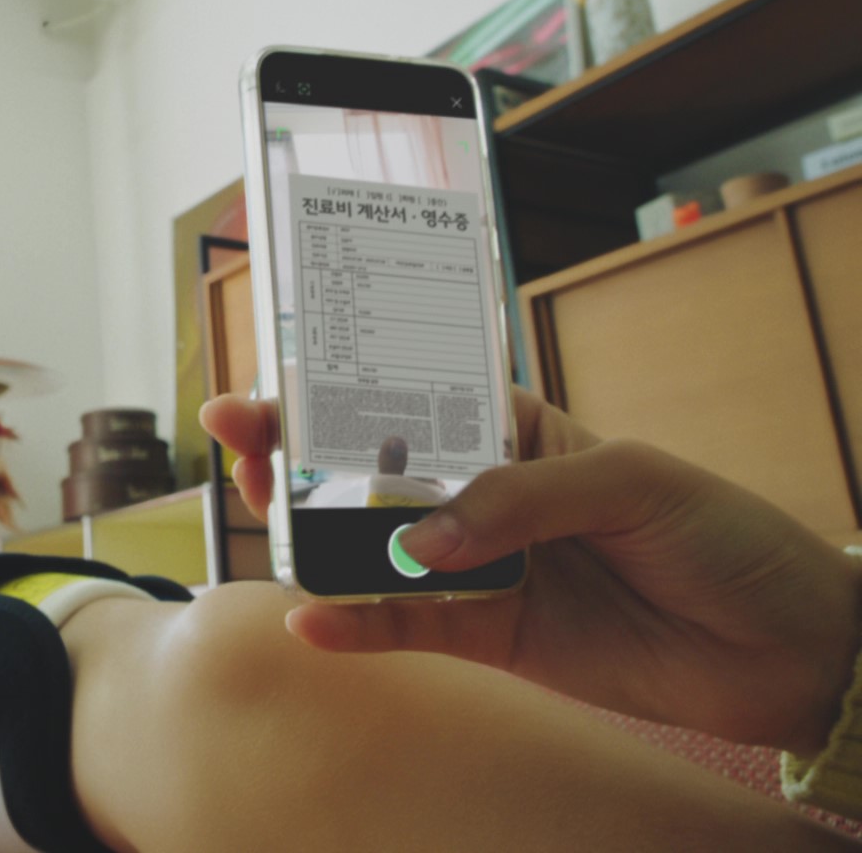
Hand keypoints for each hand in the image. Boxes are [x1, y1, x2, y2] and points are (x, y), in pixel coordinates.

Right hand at [202, 387, 861, 756]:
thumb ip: (521, 498)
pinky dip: (357, 625)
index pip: (413, 398)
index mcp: (519, 430)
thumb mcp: (632, 483)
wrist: (790, 648)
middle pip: (370, 468)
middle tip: (239, 442)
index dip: (341, 388)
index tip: (275, 381)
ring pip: (374, 545)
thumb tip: (420, 538)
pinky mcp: (490, 635)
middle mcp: (486, 493)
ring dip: (313, 536)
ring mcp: (482, 565)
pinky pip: (407, 626)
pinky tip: (311, 620)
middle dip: (298, 453)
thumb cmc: (724, 537)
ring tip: (263, 524)